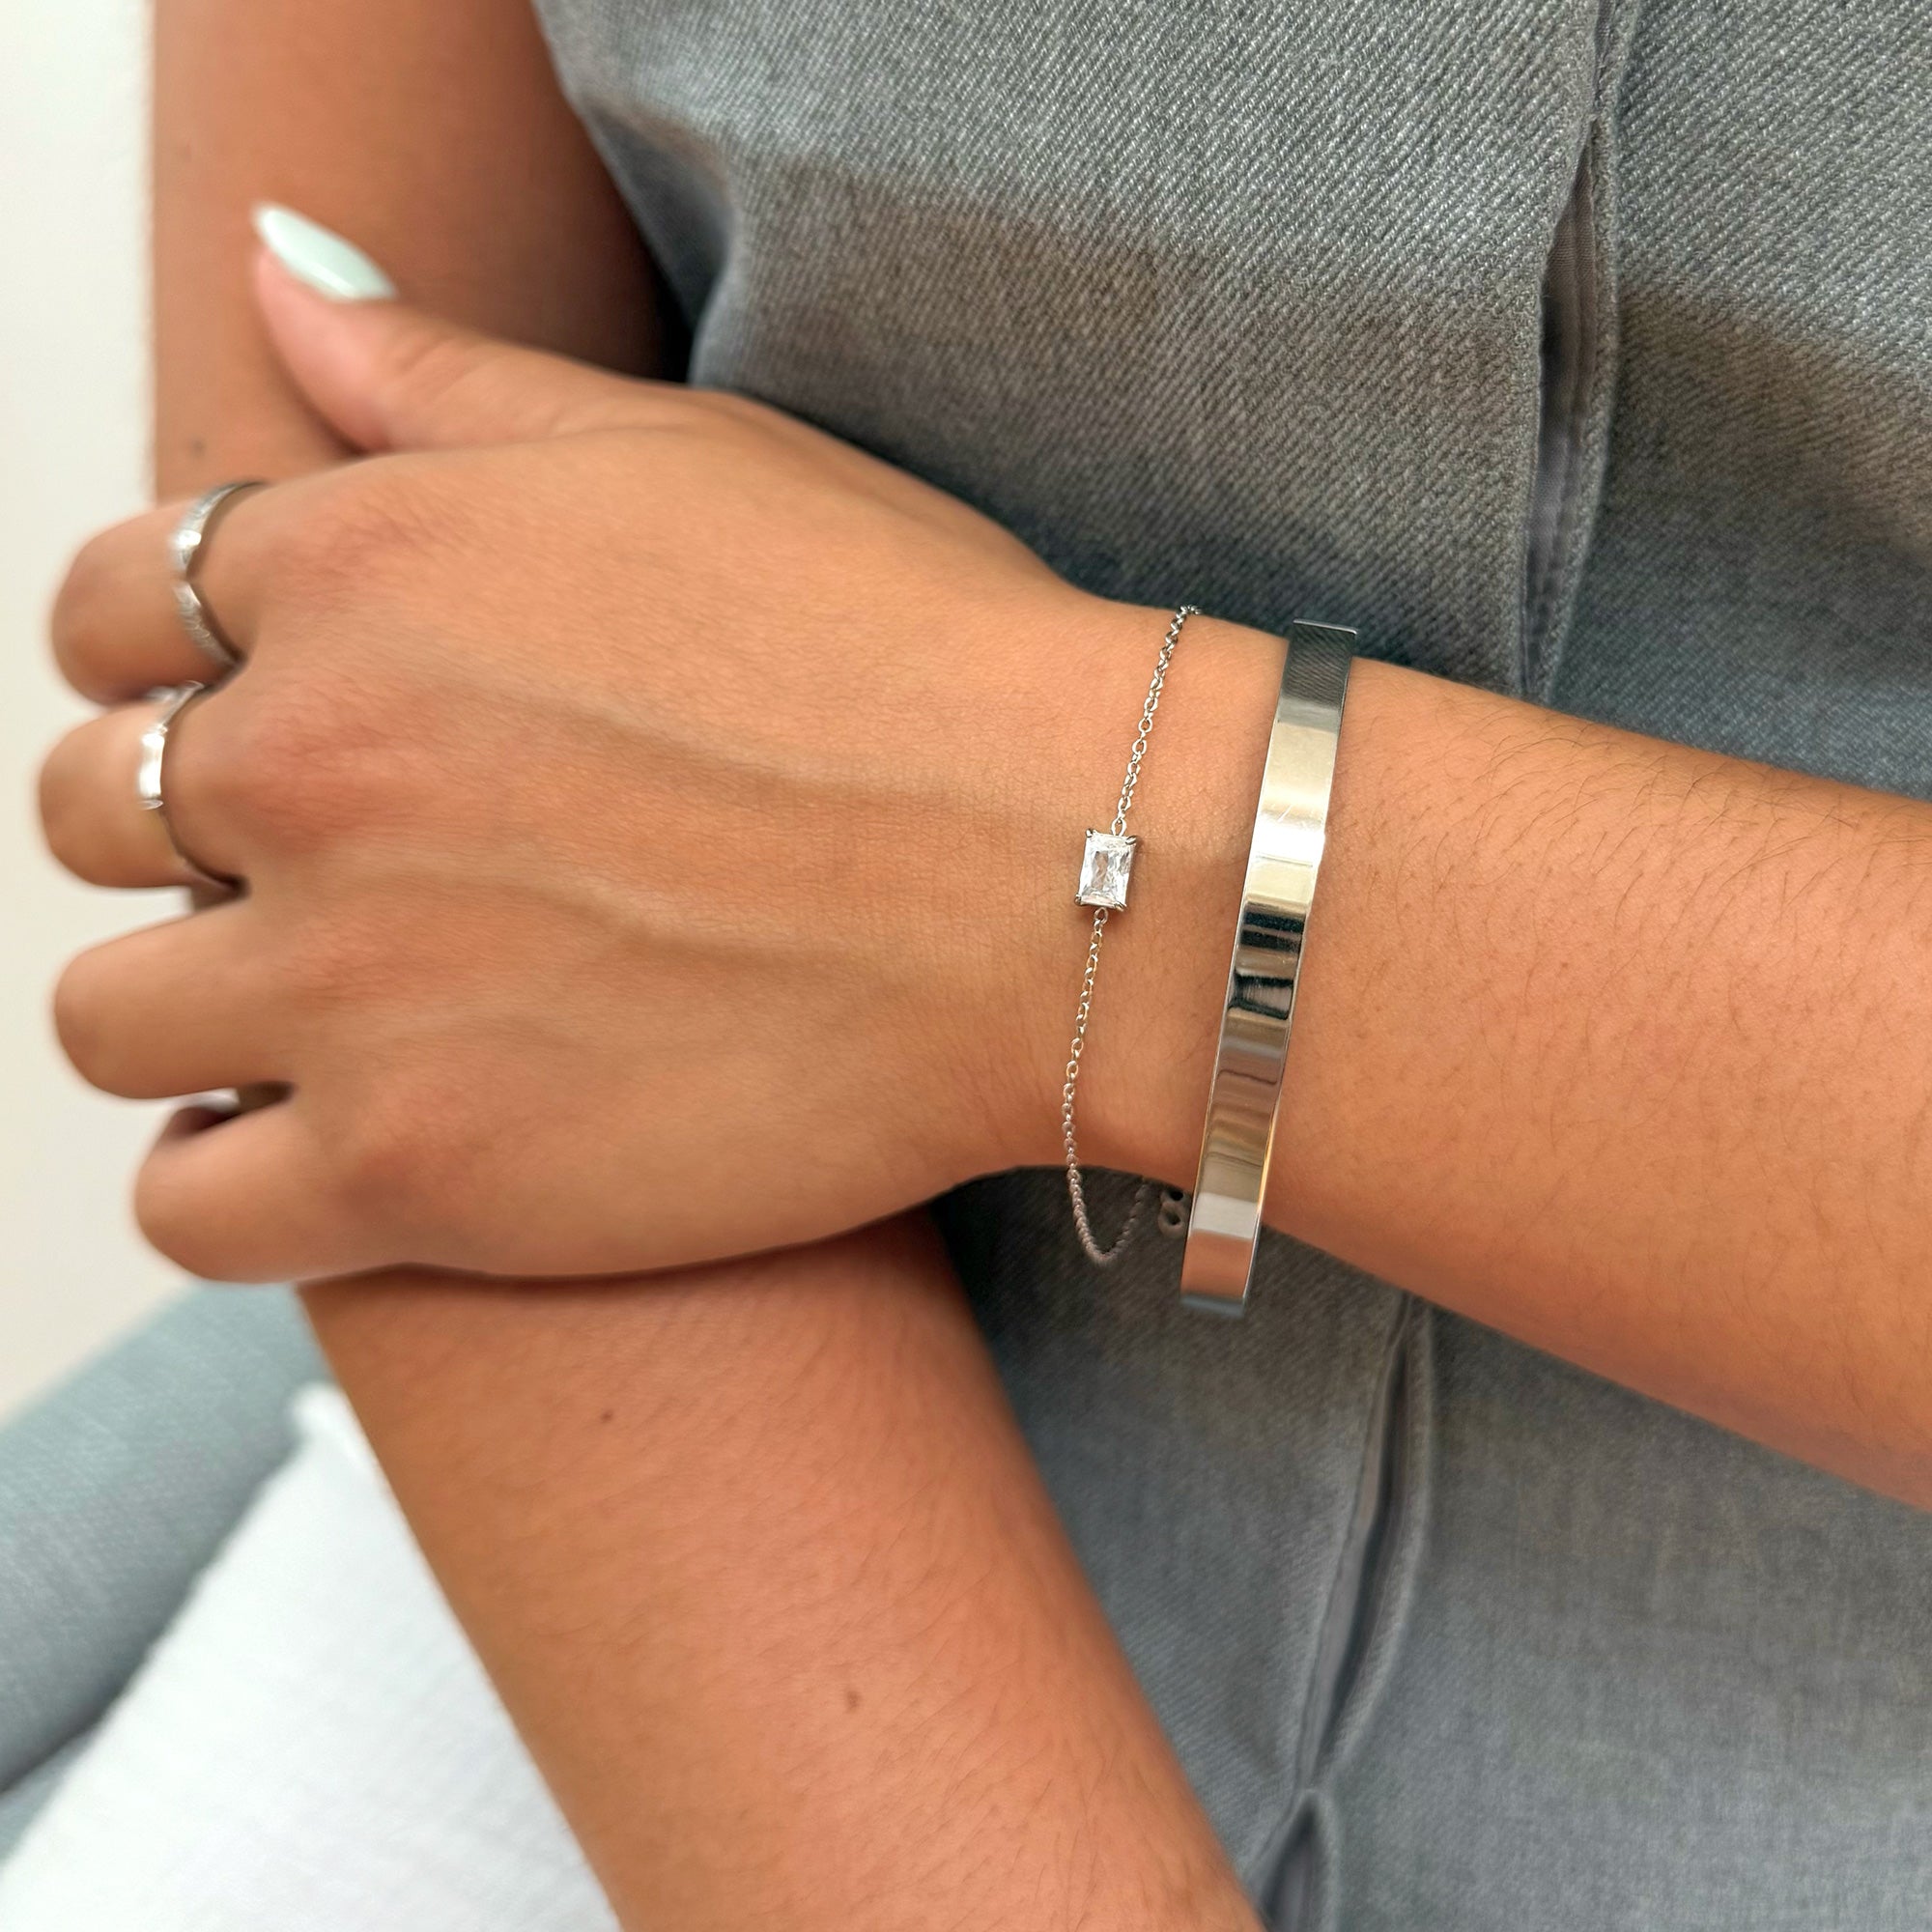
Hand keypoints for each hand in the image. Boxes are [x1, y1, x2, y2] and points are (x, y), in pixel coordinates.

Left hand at [40, 252, 1270, 1282]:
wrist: (1067, 881)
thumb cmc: (909, 657)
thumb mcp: (677, 453)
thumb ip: (442, 378)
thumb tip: (276, 271)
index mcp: (350, 572)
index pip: (107, 612)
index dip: (169, 669)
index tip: (266, 720)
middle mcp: (310, 768)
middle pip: (93, 815)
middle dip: (187, 838)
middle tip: (336, 874)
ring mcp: (348, 985)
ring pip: (111, 1020)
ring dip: (191, 1013)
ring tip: (324, 1018)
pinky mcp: (420, 1174)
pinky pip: (190, 1208)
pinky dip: (227, 1179)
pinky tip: (325, 1144)